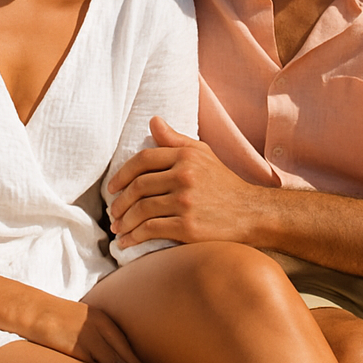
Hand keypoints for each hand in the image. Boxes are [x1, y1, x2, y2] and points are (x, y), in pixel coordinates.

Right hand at [28, 296, 152, 362]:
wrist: (36, 310)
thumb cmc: (58, 317)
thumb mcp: (83, 319)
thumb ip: (97, 332)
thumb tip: (109, 352)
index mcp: (101, 319)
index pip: (124, 344)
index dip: (137, 362)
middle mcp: (97, 327)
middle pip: (122, 354)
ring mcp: (86, 337)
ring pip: (110, 362)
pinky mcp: (74, 348)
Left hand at [107, 116, 260, 247]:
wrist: (251, 213)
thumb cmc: (223, 183)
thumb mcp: (203, 154)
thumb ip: (175, 139)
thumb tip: (153, 121)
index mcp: (186, 156)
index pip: (143, 160)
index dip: (122, 174)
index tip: (111, 188)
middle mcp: (185, 176)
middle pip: (138, 187)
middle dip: (119, 202)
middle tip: (112, 213)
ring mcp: (186, 202)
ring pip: (141, 210)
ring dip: (124, 221)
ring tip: (117, 228)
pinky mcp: (188, 227)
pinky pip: (151, 230)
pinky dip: (134, 236)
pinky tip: (127, 241)